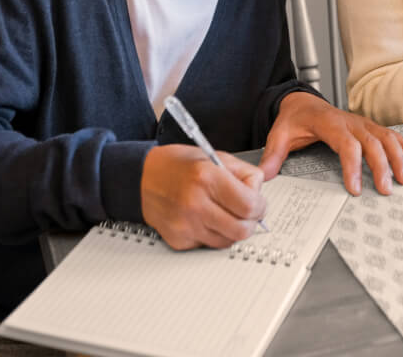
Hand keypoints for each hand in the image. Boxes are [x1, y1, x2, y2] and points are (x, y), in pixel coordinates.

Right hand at [140, 144, 265, 249]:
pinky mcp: (177, 240)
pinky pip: (208, 245)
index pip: (249, 206)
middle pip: (241, 231)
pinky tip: (206, 219)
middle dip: (250, 222)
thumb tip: (260, 195)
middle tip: (247, 213)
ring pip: (227, 242)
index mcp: (207, 178)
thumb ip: (246, 174)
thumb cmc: (180, 165)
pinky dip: (214, 234)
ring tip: (225, 213)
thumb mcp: (217, 157)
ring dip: (232, 230)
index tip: (258, 203)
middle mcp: (194, 204)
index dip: (260, 206)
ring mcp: (184, 225)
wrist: (142, 177)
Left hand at [259, 92, 402, 195]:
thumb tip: (263, 178)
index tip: (355, 188)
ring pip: (386, 138)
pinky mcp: (370, 127)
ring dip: (399, 158)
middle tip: (386, 189)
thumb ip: (273, 156)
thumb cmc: (294, 119)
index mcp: (330, 124)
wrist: (302, 101)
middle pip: (372, 143)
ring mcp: (363, 123)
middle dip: (382, 166)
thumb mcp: (279, 134)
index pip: (347, 145)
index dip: (353, 166)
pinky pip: (392, 135)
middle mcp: (351, 122)